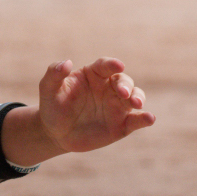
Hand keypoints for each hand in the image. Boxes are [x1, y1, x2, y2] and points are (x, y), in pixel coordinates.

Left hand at [37, 57, 154, 153]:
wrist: (56, 133)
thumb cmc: (52, 106)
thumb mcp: (48, 89)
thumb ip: (54, 74)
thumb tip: (66, 62)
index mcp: (92, 75)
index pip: (105, 66)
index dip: (112, 64)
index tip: (118, 65)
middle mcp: (108, 88)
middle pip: (123, 81)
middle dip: (126, 85)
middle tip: (122, 93)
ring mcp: (117, 106)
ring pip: (135, 97)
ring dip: (139, 98)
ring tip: (136, 104)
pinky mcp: (122, 125)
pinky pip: (137, 120)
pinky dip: (145, 119)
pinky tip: (148, 118)